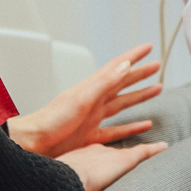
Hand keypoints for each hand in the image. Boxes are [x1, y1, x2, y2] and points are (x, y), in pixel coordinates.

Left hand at [6, 44, 162, 158]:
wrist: (33, 143)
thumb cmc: (51, 121)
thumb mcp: (81, 99)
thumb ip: (104, 83)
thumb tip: (125, 65)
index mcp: (92, 89)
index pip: (117, 67)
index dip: (133, 56)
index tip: (148, 47)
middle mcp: (94, 101)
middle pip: (122, 83)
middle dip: (140, 74)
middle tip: (157, 65)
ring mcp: (93, 118)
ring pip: (122, 104)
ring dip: (139, 96)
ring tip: (157, 89)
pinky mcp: (91, 137)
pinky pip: (117, 131)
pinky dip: (132, 127)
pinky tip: (143, 126)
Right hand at [57, 141, 167, 190]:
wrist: (65, 181)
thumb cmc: (59, 189)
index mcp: (79, 158)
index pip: (94, 158)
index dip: (101, 161)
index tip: (105, 167)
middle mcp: (96, 152)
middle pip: (113, 154)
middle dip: (120, 156)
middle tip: (127, 159)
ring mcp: (111, 154)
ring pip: (131, 153)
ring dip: (143, 153)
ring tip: (154, 151)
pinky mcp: (124, 159)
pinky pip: (144, 152)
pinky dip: (155, 150)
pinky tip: (165, 148)